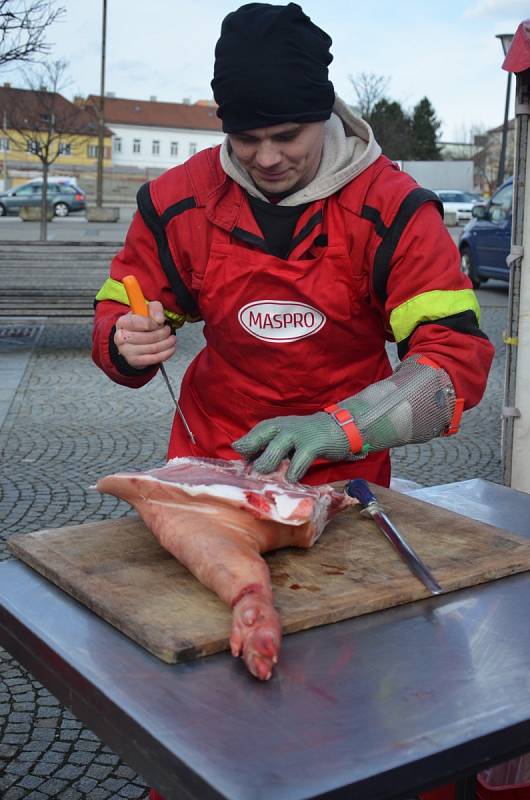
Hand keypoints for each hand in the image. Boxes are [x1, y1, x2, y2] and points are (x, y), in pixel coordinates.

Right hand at [114, 300, 175, 368]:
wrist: (132, 340)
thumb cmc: (140, 323)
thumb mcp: (147, 310)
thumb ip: (155, 308)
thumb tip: (159, 319)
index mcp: (122, 322)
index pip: (137, 323)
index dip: (153, 323)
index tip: (161, 322)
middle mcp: (121, 337)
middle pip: (147, 337)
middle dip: (163, 333)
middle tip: (168, 330)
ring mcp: (126, 351)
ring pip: (153, 348)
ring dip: (167, 343)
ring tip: (172, 339)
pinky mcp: (134, 361)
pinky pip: (154, 359)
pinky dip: (166, 353)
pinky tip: (171, 348)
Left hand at [232, 411, 350, 481]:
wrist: (338, 427)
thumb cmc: (307, 437)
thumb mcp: (284, 437)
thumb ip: (267, 447)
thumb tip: (248, 464)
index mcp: (273, 426)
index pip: (250, 437)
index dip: (244, 452)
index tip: (242, 467)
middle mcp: (281, 427)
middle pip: (257, 441)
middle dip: (251, 459)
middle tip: (251, 475)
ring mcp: (297, 435)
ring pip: (274, 452)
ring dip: (268, 466)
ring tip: (267, 479)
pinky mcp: (312, 445)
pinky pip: (297, 462)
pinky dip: (293, 474)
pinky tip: (291, 481)